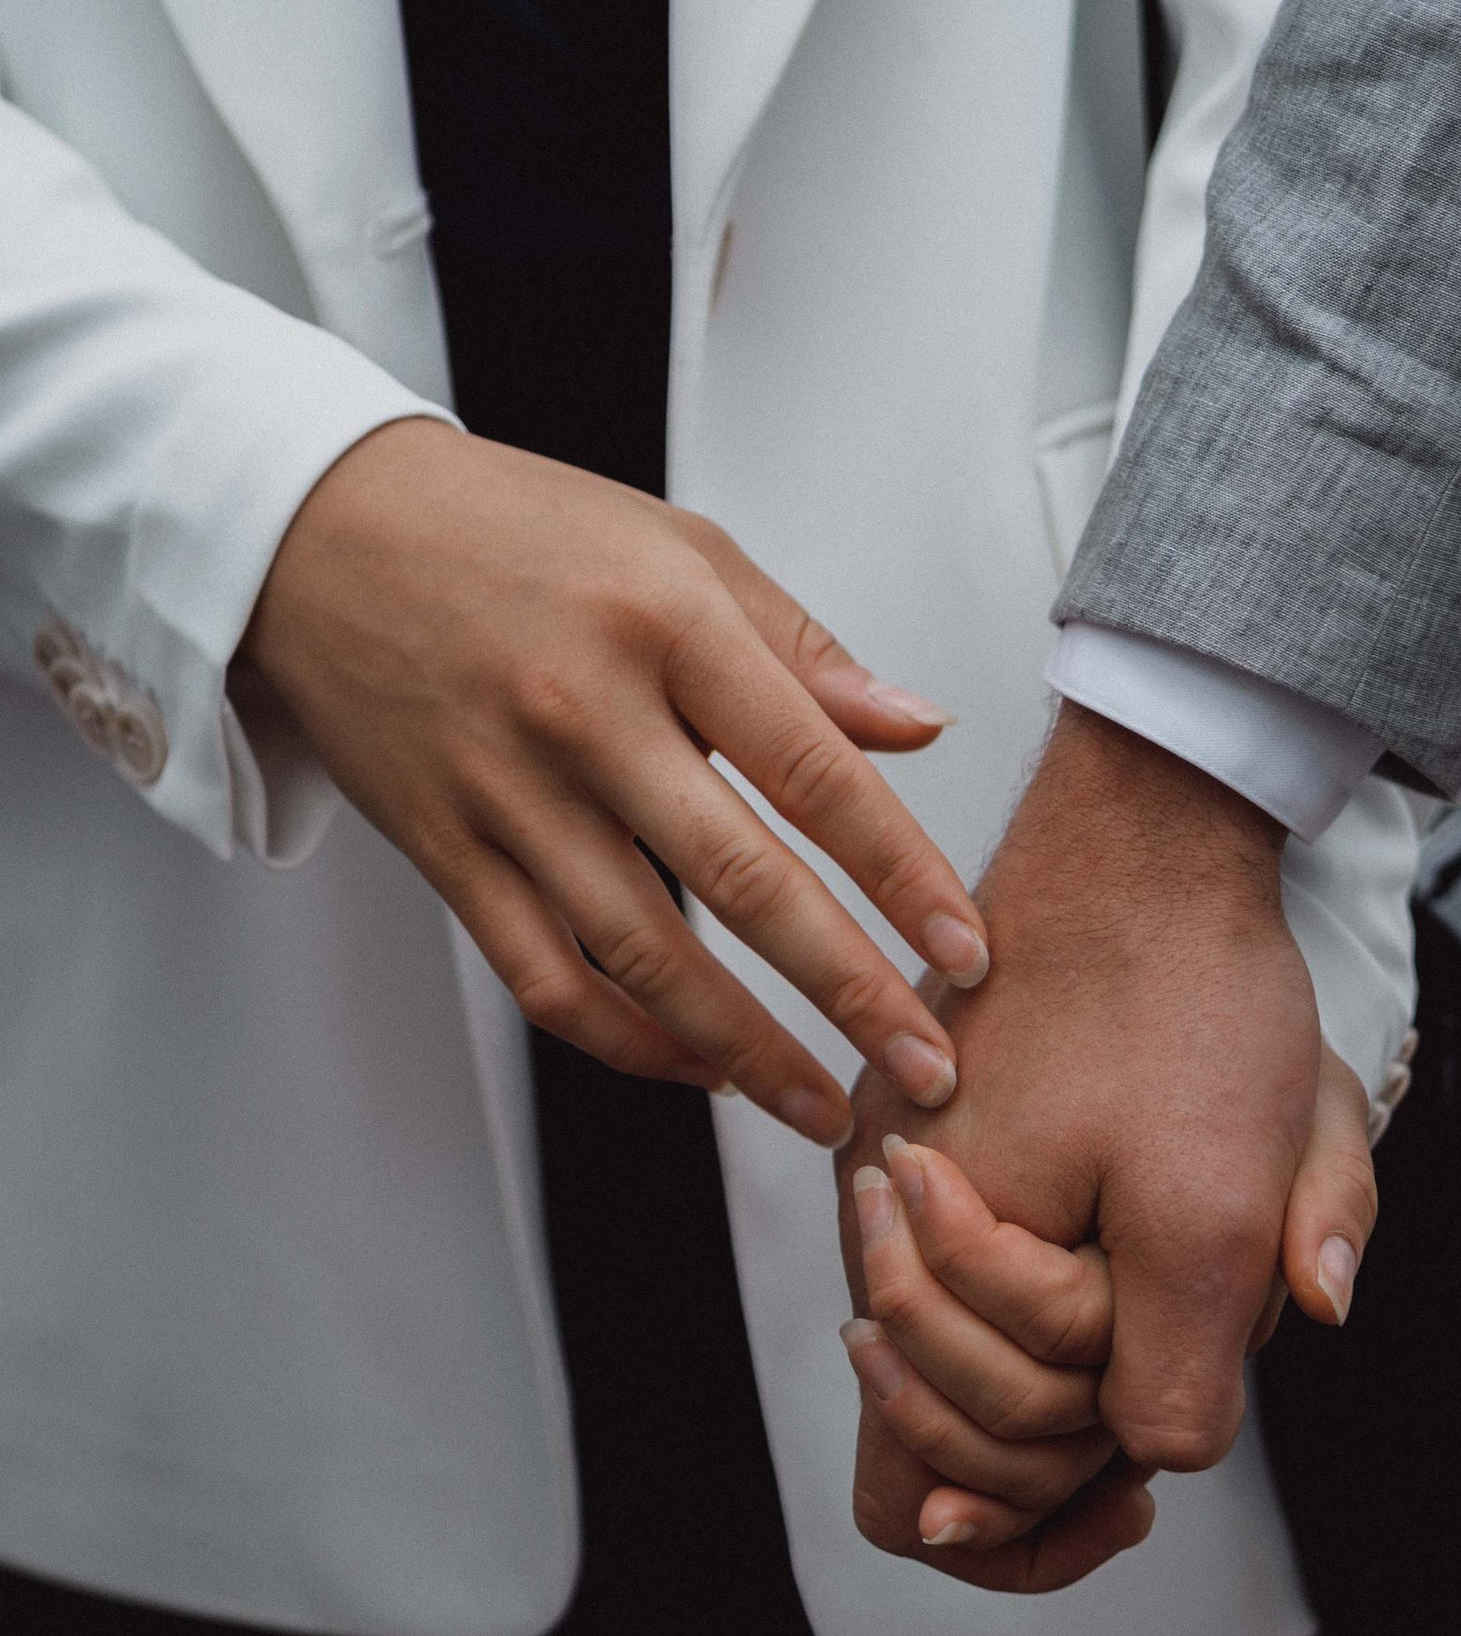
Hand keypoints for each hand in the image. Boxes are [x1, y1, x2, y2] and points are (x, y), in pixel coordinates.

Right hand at [240, 416, 987, 1142]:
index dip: (902, 876)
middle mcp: (585, 712)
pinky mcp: (447, 851)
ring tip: (825, 1107)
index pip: (813, 772)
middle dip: (849, 992)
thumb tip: (919, 730)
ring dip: (747, 1050)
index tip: (967, 954)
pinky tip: (702, 1072)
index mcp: (664, 622)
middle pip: (741, 883)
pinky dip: (629, 1044)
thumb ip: (803, 651)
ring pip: (644, 957)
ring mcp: (508, 792)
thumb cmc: (516, 533)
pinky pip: (548, 980)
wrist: (319, 528)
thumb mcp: (678, 550)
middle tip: (925, 1067)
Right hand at [833, 702, 1376, 1578]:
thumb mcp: (1216, 1209)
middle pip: (963, 1445)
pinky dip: (1106, 1295)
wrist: (1157, 834)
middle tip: (1182, 1359)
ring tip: (1193, 1277)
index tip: (1136, 1481)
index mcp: (922, 1262)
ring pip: (999, 1368)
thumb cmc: (1180, 1004)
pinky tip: (1176, 1241)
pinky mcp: (964, 1164)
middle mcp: (891, 1241)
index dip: (1049, 1509)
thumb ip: (1178, 1380)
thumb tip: (1150, 1464)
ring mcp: (920, 1203)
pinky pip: (1016, 1288)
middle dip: (1085, 1432)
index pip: (931, 1490)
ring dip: (1107, 1356)